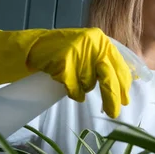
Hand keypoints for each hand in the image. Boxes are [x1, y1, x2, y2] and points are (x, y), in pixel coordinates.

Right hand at [0, 28, 131, 117]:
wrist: (29, 48)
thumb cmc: (60, 53)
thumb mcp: (87, 52)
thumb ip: (104, 63)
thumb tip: (123, 85)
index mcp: (101, 39)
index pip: (118, 65)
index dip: (123, 85)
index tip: (125, 101)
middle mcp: (93, 42)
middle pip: (108, 77)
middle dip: (112, 97)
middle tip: (114, 113)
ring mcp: (77, 52)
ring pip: (88, 84)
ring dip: (81, 89)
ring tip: (71, 80)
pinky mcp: (63, 62)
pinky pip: (73, 88)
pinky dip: (71, 91)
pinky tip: (64, 84)